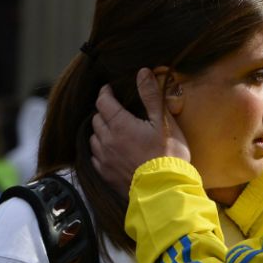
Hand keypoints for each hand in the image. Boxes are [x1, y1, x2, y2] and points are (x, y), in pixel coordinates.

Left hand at [90, 68, 190, 196]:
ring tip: (113, 129)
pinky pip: (95, 157)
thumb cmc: (167, 155)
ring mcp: (104, 159)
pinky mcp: (105, 174)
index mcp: (120, 124)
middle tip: (115, 108)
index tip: (109, 89)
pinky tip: (111, 150)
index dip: (105, 92)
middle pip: (97, 118)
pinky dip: (101, 149)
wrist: (164, 191)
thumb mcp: (163, 121)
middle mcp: (107, 140)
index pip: (103, 101)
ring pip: (94, 137)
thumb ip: (151, 95)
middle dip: (104, 110)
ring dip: (101, 130)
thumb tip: (142, 72)